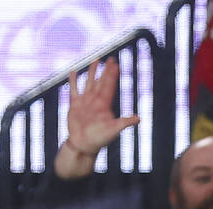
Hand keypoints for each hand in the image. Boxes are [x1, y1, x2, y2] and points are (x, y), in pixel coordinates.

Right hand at [59, 59, 140, 175]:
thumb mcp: (113, 130)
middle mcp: (95, 101)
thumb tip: (139, 119)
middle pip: (102, 82)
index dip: (112, 75)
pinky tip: (74, 72)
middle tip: (111, 59)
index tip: (116, 64)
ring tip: (95, 60)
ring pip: (89, 82)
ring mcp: (85, 102)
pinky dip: (74, 81)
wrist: (83, 145)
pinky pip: (74, 90)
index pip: (109, 86)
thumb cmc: (99, 139)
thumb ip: (124, 123)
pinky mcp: (74, 105)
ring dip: (92, 72)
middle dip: (106, 71)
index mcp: (104, 104)